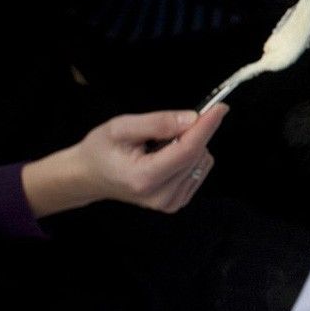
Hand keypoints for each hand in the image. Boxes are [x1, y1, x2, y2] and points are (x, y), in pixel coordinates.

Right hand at [22, 105, 229, 217]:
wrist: (90, 176)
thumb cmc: (101, 150)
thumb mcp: (121, 127)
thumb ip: (157, 123)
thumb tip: (192, 119)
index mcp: (144, 178)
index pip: (187, 151)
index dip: (206, 127)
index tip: (219, 107)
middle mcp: (161, 196)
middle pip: (196, 155)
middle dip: (192, 132)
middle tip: (169, 125)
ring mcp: (170, 202)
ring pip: (202, 161)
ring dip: (189, 145)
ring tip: (159, 146)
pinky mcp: (177, 201)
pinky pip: (199, 170)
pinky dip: (189, 157)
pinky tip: (166, 157)